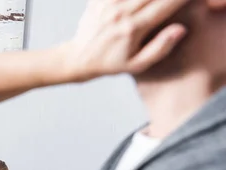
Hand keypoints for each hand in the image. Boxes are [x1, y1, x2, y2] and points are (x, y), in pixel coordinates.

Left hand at [67, 0, 189, 79]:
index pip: (166, 5)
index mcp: (133, 29)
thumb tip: (181, 29)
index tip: (188, 0)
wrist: (78, 58)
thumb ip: (160, 48)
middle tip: (172, 2)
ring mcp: (108, 3)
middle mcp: (120, 13)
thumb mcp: (137, 65)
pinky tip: (136, 5)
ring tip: (152, 5)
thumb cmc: (111, 63)